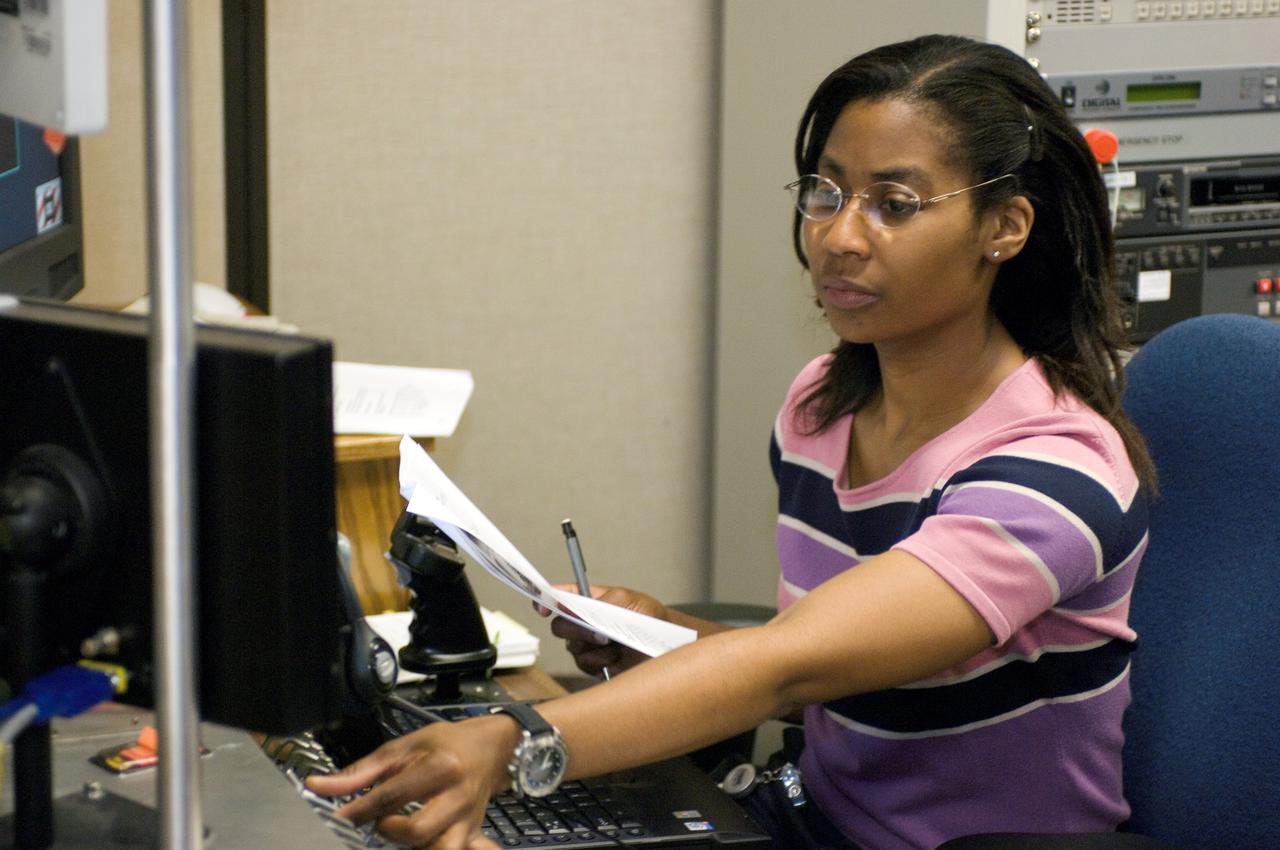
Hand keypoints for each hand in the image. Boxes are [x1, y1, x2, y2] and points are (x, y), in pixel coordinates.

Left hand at [305, 714, 517, 848]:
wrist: (490, 746)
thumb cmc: (444, 743)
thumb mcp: (402, 746)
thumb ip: (360, 771)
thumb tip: (318, 787)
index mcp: (440, 768)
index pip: (391, 795)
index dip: (359, 810)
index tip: (338, 817)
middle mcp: (456, 796)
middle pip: (416, 830)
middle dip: (389, 830)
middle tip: (382, 819)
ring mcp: (467, 819)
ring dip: (414, 848)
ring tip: (401, 833)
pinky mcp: (472, 834)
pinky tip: (422, 844)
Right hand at [537, 584, 669, 676]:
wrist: (665, 647)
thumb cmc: (649, 617)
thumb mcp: (627, 600)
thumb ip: (600, 602)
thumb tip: (573, 606)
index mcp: (589, 600)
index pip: (560, 597)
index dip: (547, 600)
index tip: (543, 607)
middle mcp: (583, 622)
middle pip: (560, 626)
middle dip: (578, 630)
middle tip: (601, 633)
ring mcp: (587, 645)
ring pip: (573, 649)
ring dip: (597, 648)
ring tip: (618, 645)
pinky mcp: (594, 666)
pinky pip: (585, 666)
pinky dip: (602, 662)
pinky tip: (617, 658)